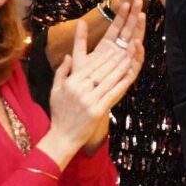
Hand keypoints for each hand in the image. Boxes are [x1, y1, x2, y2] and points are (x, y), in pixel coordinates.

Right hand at [45, 5, 145, 154]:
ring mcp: (90, 100)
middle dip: (115, 59)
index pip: (90, 65)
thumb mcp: (55, 90)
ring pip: (109, 80)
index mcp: (71, 83)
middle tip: (126, 49)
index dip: (103, 57)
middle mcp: (80, 89)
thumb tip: (67, 56)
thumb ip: (61, 72)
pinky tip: (129, 77)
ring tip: (130, 58)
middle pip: (101, 70)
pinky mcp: (98, 110)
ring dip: (121, 68)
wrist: (63, 137)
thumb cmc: (59, 113)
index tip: (113, 49)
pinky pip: (113, 94)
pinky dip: (122, 84)